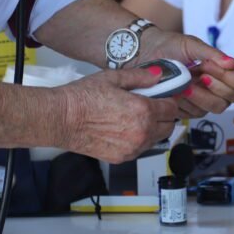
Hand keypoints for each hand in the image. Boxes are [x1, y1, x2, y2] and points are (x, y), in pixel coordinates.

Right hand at [55, 67, 179, 163]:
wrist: (61, 118)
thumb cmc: (82, 98)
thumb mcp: (113, 78)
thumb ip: (140, 77)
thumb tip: (157, 75)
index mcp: (143, 111)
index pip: (172, 108)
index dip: (169, 100)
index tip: (163, 97)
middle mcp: (142, 132)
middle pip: (169, 127)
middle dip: (164, 116)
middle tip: (151, 107)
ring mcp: (133, 148)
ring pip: (157, 140)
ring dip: (153, 129)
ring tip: (135, 118)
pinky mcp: (123, 157)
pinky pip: (141, 149)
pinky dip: (139, 140)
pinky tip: (125, 129)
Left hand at [138, 29, 233, 117]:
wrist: (145, 52)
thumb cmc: (170, 45)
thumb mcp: (192, 45)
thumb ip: (213, 55)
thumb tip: (232, 63)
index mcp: (220, 72)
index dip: (229, 80)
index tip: (211, 67)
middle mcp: (213, 88)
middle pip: (227, 100)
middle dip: (215, 89)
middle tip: (200, 76)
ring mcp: (200, 100)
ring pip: (211, 109)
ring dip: (199, 96)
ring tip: (185, 83)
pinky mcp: (186, 110)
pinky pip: (192, 113)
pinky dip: (185, 102)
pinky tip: (176, 91)